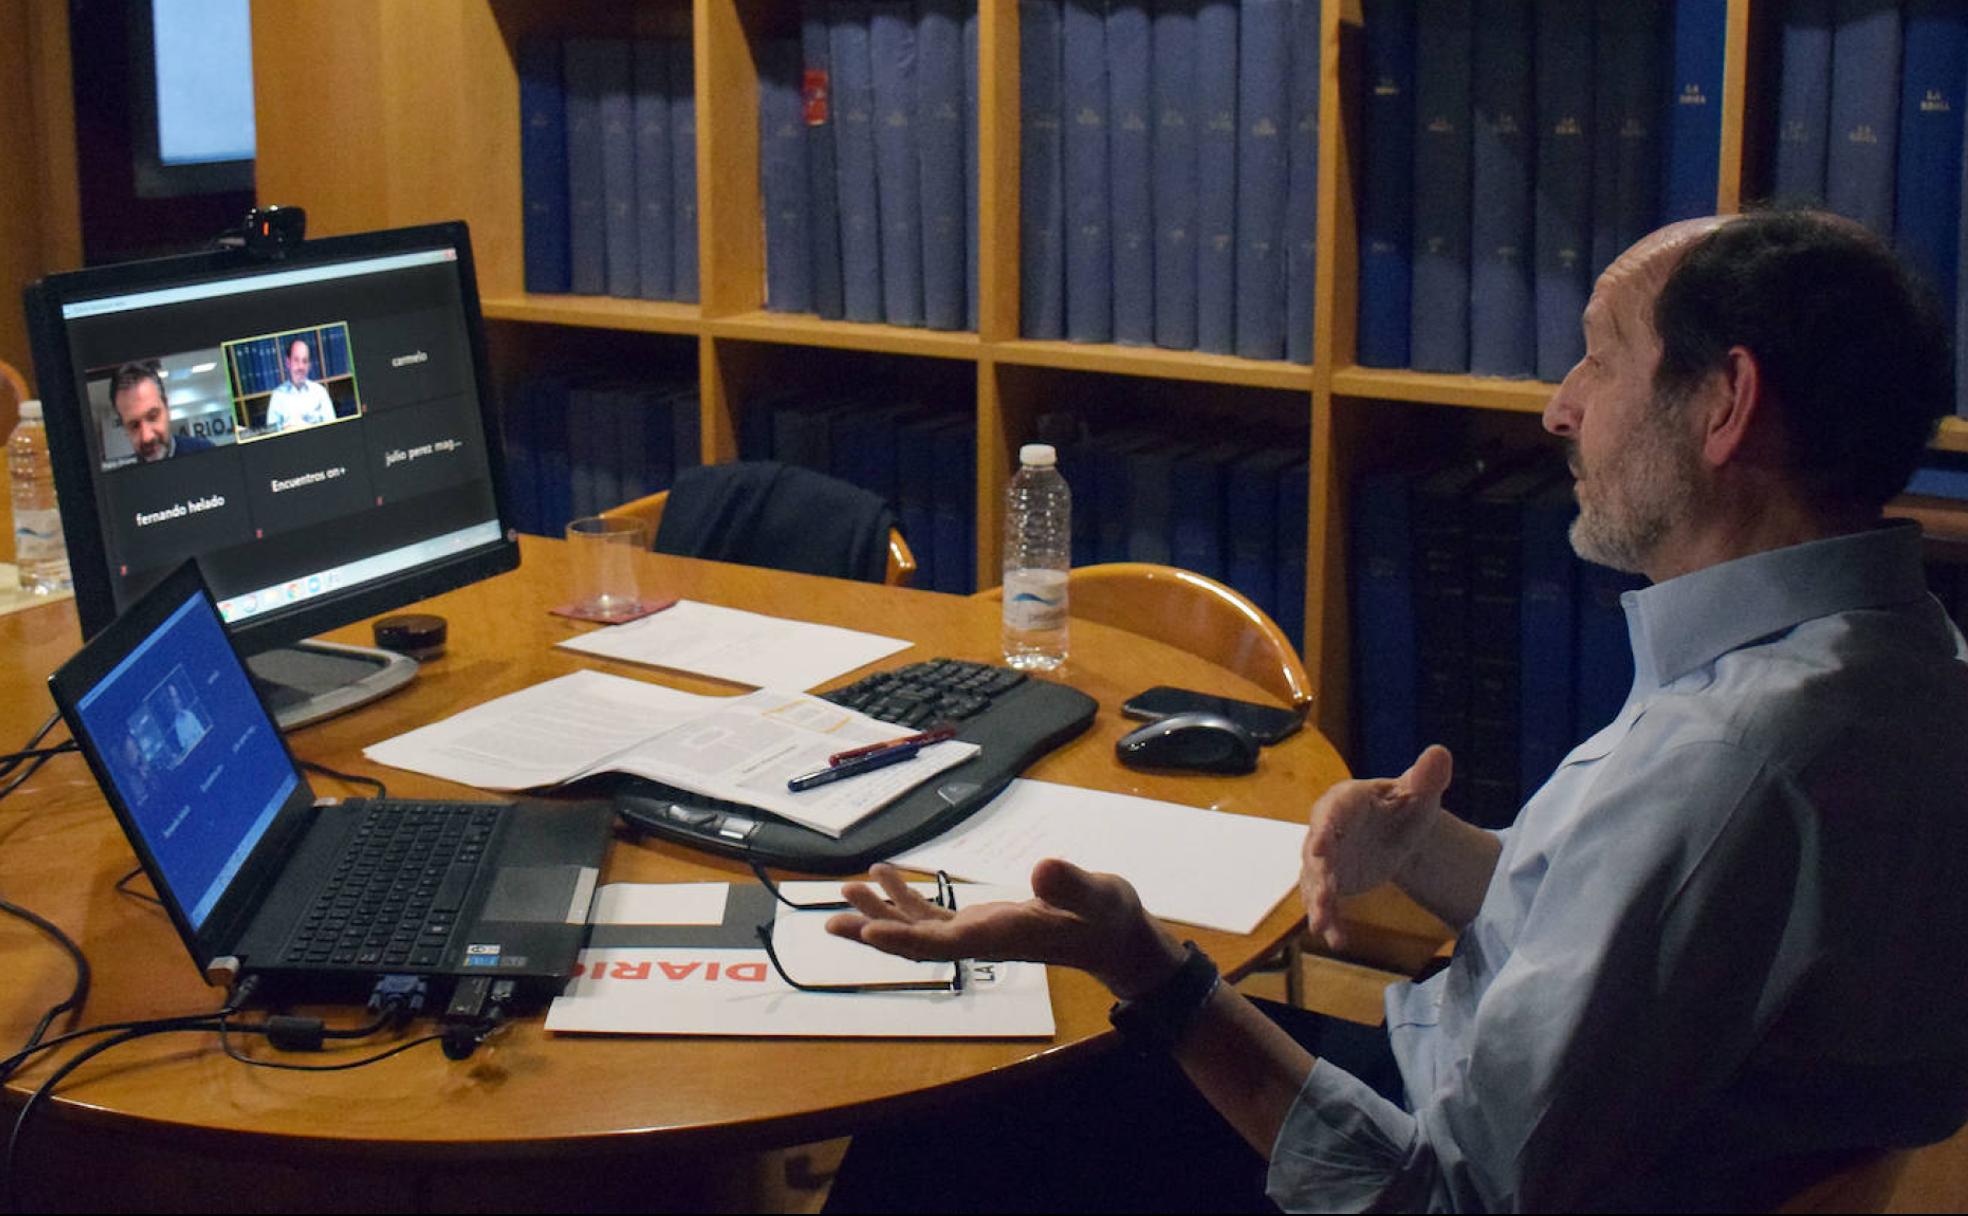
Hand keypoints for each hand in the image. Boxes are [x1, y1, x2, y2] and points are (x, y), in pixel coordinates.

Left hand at [826, 859, 1186, 998]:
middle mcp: (980, 939)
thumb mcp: (1098, 896)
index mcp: (1000, 935)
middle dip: (873, 929)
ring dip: (881, 910)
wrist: (1116, 937)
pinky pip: (934, 916)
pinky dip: (906, 898)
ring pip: (917, 928)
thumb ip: (1070, 885)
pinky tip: (887, 876)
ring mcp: (977, 931)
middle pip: (915, 941)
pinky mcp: (981, 921)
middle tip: (830, 919)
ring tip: (847, 887)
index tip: (867, 930)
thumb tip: (1042, 869)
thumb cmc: (1108, 918)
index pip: (942, 943)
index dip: (902, 938)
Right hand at [1301, 745, 1453, 951]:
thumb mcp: (1419, 792)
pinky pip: (1326, 901)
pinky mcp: (1331, 881)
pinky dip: (1330, 920)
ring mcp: (1326, 858)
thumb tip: (1440, 753)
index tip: (1318, 849)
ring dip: (1317, 902)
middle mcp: (1327, 829)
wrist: (1398, 832)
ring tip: (1322, 923)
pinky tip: (1337, 940)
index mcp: (1346, 800)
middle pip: (1316, 850)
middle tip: (1321, 894)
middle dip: (1317, 873)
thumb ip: (1427, 776)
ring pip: (1315, 880)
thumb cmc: (1405, 805)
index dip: (1324, 830)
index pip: (1331, 812)